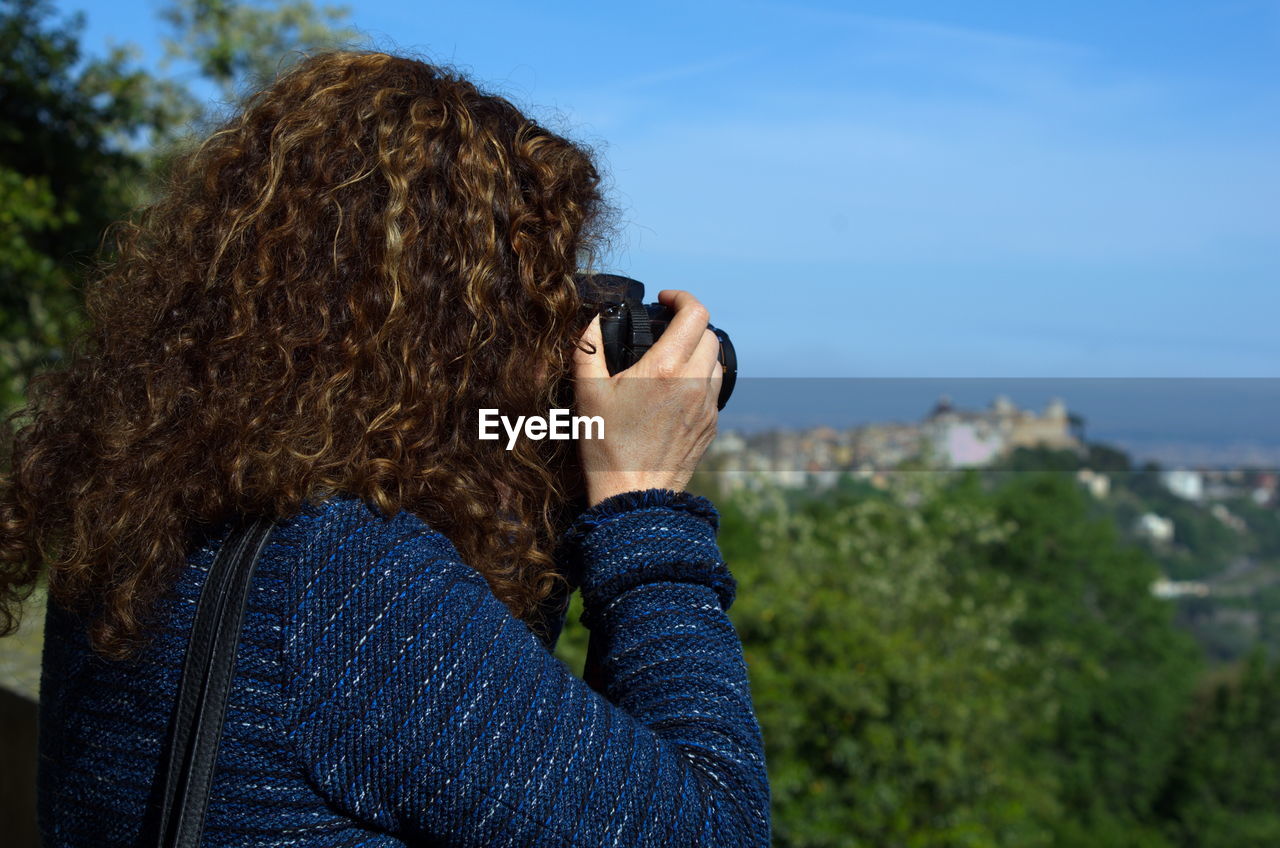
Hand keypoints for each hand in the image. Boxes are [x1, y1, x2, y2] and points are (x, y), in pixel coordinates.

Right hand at [572, 290, 723, 506]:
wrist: (633, 496)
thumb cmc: (606, 446)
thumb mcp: (587, 393)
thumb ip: (588, 349)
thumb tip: (592, 322)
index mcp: (665, 369)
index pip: (695, 314)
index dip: (682, 298)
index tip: (664, 300)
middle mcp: (694, 384)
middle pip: (710, 334)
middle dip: (689, 324)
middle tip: (664, 329)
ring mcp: (707, 407)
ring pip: (716, 362)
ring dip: (698, 351)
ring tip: (671, 358)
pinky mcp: (710, 426)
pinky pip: (714, 390)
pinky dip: (700, 379)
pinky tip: (675, 390)